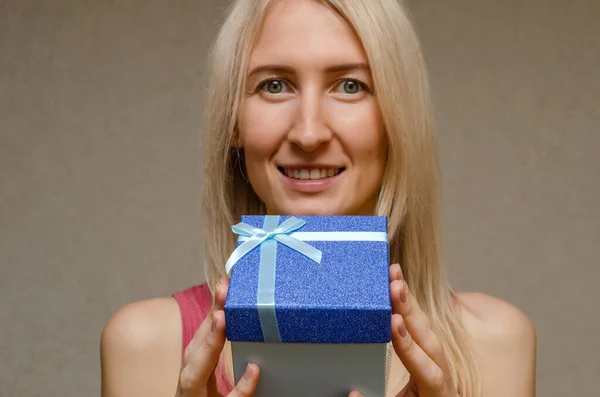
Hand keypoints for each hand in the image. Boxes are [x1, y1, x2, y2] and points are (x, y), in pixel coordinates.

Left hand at [176, 278, 260, 396]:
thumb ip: (239, 393)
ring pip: (203, 325)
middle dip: (215, 307)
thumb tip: (255, 369)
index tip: (222, 315)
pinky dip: (215, 310)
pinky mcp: (197, 348)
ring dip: (215, 304)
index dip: (215, 334)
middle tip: (226, 285)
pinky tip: (223, 296)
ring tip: (227, 283)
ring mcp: (192, 353)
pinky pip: (206, 326)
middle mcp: (190, 362)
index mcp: (193, 379)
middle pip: (203, 332)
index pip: (205, 353)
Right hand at [350, 264, 457, 396]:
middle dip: (411, 311)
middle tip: (395, 283)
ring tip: (396, 279)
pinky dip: (410, 313)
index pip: (425, 369)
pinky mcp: (431, 360)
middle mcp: (442, 378)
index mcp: (437, 396)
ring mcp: (440, 367)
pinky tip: (400, 294)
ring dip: (410, 305)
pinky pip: (422, 334)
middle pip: (429, 341)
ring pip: (427, 333)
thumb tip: (352, 392)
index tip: (394, 323)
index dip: (408, 347)